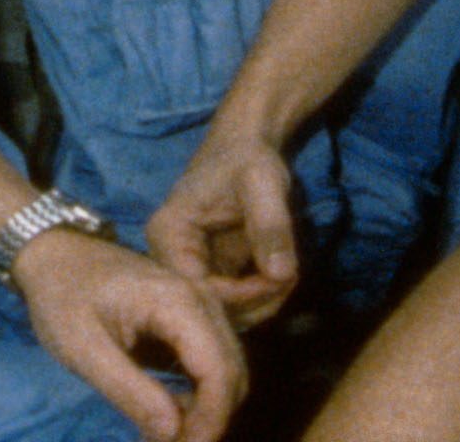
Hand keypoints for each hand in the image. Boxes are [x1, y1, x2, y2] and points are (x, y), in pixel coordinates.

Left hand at [9, 228, 246, 441]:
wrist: (54, 252)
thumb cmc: (62, 296)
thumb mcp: (83, 348)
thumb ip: (129, 391)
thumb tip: (174, 434)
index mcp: (179, 303)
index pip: (220, 372)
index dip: (211, 421)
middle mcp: (201, 300)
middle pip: (232, 373)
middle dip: (210, 420)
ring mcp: (200, 305)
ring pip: (226, 369)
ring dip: (205, 410)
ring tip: (166, 436)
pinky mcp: (191, 315)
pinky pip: (211, 360)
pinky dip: (198, 393)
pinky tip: (166, 413)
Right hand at [146, 124, 304, 326]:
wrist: (246, 147)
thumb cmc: (247, 158)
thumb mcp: (262, 183)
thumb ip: (271, 225)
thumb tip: (281, 274)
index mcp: (168, 233)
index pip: (197, 287)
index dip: (240, 295)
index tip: (280, 279)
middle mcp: (170, 258)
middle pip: (208, 306)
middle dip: (255, 302)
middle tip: (291, 279)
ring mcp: (190, 268)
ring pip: (223, 312)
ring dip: (262, 304)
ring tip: (291, 275)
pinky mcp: (210, 274)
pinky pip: (234, 302)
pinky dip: (262, 298)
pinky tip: (285, 277)